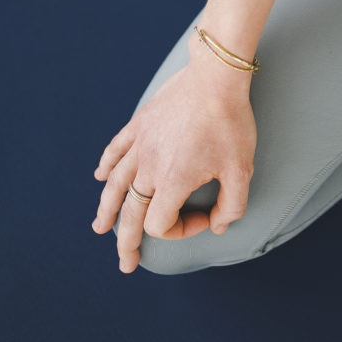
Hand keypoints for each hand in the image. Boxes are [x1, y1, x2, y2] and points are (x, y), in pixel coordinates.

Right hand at [91, 59, 256, 272]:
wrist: (216, 77)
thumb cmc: (231, 124)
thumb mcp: (241, 170)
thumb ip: (232, 206)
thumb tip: (217, 225)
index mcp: (172, 181)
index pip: (161, 224)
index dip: (182, 230)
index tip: (205, 216)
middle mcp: (149, 166)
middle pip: (130, 213)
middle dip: (127, 242)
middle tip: (126, 263)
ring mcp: (140, 144)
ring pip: (115, 184)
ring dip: (106, 209)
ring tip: (99, 228)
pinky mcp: (139, 124)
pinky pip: (116, 149)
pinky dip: (107, 165)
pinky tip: (101, 177)